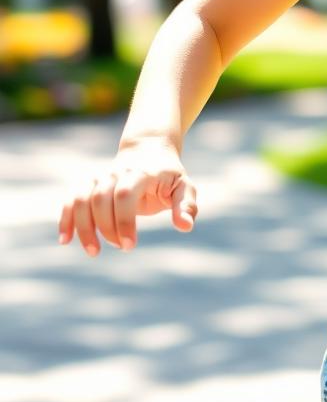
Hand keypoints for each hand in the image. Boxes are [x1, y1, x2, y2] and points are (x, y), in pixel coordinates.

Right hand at [57, 140, 198, 255]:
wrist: (149, 150)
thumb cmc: (168, 174)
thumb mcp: (184, 186)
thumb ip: (186, 205)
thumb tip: (185, 227)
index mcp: (141, 173)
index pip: (125, 195)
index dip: (123, 221)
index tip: (130, 245)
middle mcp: (116, 172)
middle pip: (101, 199)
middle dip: (107, 228)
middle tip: (122, 247)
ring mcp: (101, 177)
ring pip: (82, 200)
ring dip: (83, 228)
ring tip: (94, 251)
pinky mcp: (89, 184)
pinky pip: (72, 200)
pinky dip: (66, 219)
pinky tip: (65, 240)